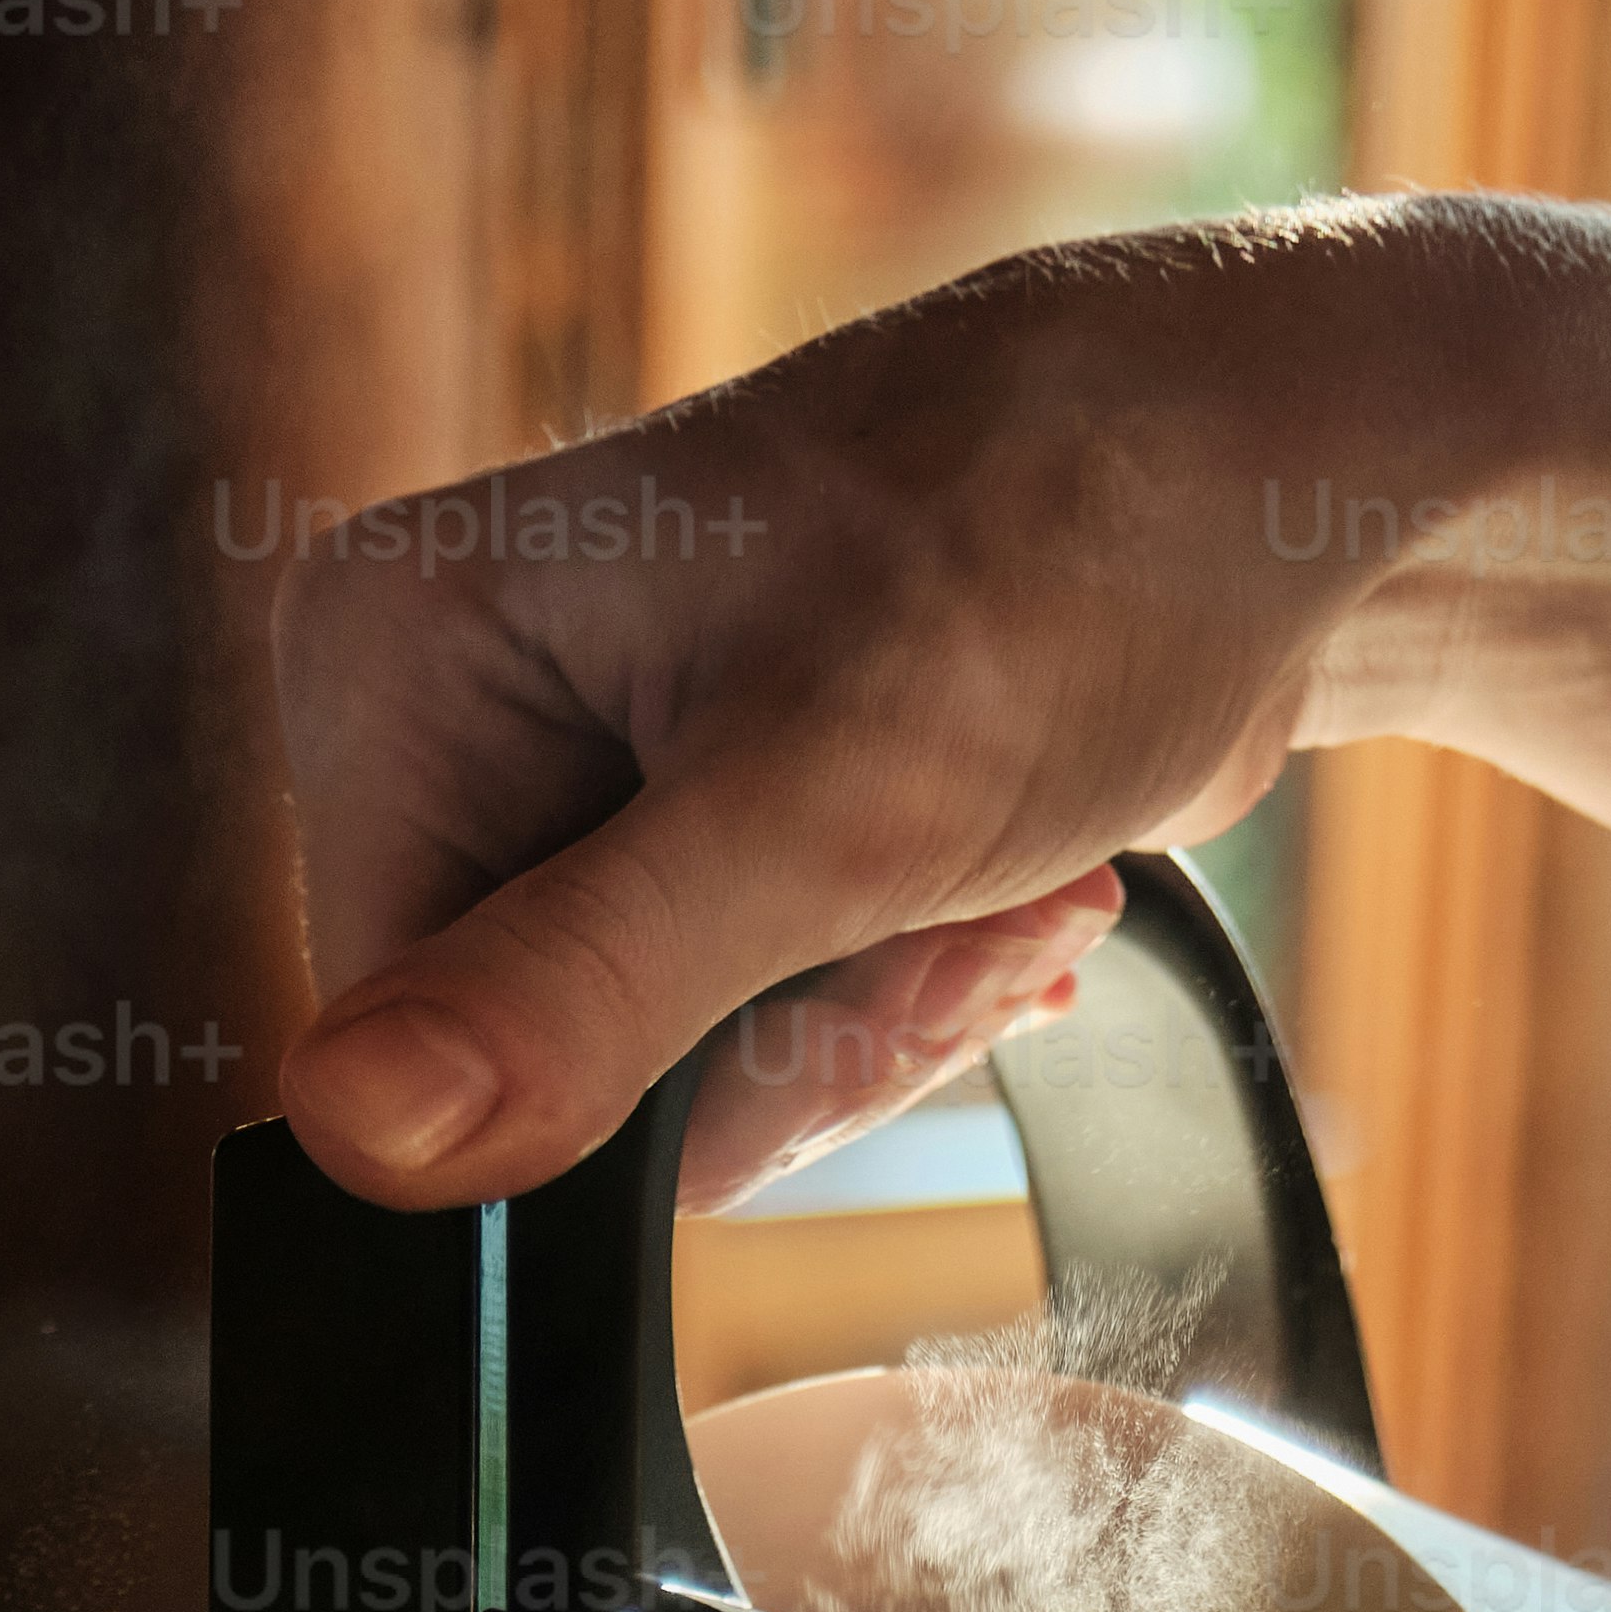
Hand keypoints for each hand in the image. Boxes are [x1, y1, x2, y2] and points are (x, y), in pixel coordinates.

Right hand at [272, 234, 1381, 1207]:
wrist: (1253, 482)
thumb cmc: (1060, 547)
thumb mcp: (820, 803)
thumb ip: (583, 984)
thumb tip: (357, 1129)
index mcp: (390, 661)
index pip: (404, 1049)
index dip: (624, 1084)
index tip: (835, 961)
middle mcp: (444, 721)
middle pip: (543, 1089)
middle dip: (785, 1050)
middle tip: (943, 919)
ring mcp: (568, 788)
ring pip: (663, 1099)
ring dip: (870, 1035)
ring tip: (993, 889)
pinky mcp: (685, 845)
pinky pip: (744, 1058)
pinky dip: (892, 1011)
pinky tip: (994, 897)